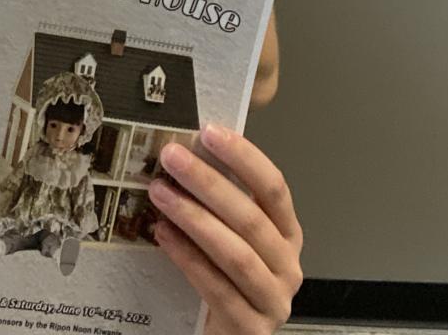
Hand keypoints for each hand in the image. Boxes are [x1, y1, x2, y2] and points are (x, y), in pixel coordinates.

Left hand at [149, 124, 302, 334]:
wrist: (223, 334)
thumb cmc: (225, 276)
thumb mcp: (228, 232)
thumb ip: (217, 200)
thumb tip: (185, 150)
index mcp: (287, 233)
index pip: (274, 187)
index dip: (244, 156)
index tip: (209, 131)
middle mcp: (288, 265)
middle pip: (251, 217)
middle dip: (208, 182)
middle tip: (172, 157)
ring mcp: (273, 300)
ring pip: (236, 253)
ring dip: (194, 218)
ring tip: (160, 192)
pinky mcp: (252, 329)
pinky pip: (218, 288)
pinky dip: (188, 258)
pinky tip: (163, 235)